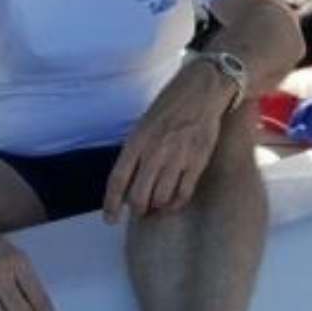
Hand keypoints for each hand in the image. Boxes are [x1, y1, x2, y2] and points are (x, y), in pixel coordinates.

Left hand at [103, 62, 231, 221]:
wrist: (201, 92)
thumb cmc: (169, 107)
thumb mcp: (143, 126)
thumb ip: (135, 153)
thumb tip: (127, 183)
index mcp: (137, 141)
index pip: (118, 180)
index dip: (111, 204)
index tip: (110, 219)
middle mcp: (154, 152)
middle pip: (138, 196)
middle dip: (137, 209)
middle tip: (139, 210)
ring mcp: (176, 158)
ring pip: (160, 199)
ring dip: (156, 208)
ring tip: (156, 206)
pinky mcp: (197, 163)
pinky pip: (183, 194)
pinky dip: (175, 205)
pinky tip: (172, 204)